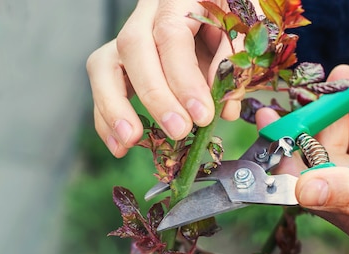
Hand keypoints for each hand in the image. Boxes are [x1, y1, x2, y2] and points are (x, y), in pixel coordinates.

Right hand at [87, 1, 254, 157]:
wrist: (218, 7)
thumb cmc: (233, 16)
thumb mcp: (245, 28)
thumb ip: (235, 61)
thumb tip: (224, 108)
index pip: (171, 34)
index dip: (183, 78)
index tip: (202, 114)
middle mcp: (147, 12)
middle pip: (133, 46)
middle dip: (155, 96)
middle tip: (179, 130)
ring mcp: (129, 34)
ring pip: (104, 63)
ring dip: (115, 107)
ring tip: (131, 140)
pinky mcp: (121, 58)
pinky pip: (103, 83)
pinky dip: (107, 117)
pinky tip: (121, 145)